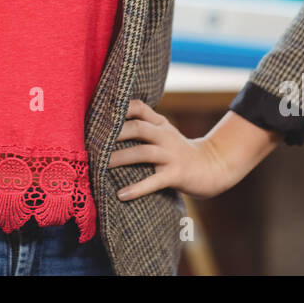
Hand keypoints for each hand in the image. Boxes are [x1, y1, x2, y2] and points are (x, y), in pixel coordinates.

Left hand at [109, 99, 271, 201]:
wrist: (212, 167)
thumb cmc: (179, 151)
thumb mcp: (164, 132)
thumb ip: (144, 123)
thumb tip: (110, 121)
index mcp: (160, 124)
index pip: (138, 107)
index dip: (119, 108)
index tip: (98, 113)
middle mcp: (165, 135)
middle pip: (137, 127)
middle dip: (114, 133)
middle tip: (92, 141)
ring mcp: (171, 155)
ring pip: (143, 153)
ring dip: (120, 159)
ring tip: (100, 165)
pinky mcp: (176, 174)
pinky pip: (154, 181)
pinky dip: (137, 189)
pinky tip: (121, 195)